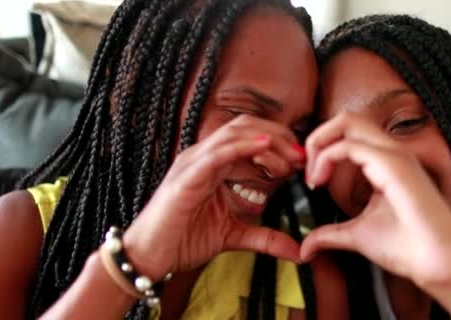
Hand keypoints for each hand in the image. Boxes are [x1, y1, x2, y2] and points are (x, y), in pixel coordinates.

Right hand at [123, 115, 304, 277]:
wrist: (148, 257)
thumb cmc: (183, 241)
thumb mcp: (233, 236)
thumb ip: (265, 238)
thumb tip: (298, 251)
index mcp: (213, 164)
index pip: (250, 137)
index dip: (279, 144)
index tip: (302, 162)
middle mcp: (203, 156)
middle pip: (245, 127)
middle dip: (279, 137)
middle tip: (302, 157)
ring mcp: (193, 163)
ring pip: (234, 133)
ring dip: (268, 141)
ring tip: (291, 156)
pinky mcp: (187, 176)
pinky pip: (217, 153)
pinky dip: (242, 146)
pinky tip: (265, 146)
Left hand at [302, 112, 450, 287]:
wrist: (438, 264)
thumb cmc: (408, 248)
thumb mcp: (357, 235)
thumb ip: (330, 233)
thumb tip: (306, 246)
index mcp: (386, 162)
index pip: (348, 134)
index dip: (321, 149)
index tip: (311, 180)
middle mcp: (392, 152)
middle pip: (346, 118)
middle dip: (317, 137)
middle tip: (305, 168)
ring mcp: (395, 155)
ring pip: (348, 121)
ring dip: (319, 143)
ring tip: (312, 176)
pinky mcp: (394, 165)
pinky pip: (349, 146)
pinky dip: (326, 159)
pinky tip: (319, 183)